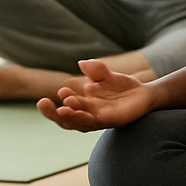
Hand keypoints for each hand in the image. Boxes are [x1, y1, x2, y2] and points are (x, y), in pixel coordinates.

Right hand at [37, 59, 155, 131]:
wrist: (144, 94)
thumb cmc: (122, 86)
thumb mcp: (107, 75)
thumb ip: (96, 70)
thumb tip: (81, 63)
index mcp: (83, 102)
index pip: (66, 104)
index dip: (60, 99)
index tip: (60, 89)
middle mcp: (87, 113)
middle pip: (65, 117)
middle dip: (52, 112)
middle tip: (41, 103)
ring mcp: (97, 119)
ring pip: (77, 122)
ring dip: (68, 116)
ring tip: (61, 109)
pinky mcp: (109, 121)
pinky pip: (94, 122)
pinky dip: (84, 118)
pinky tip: (78, 112)